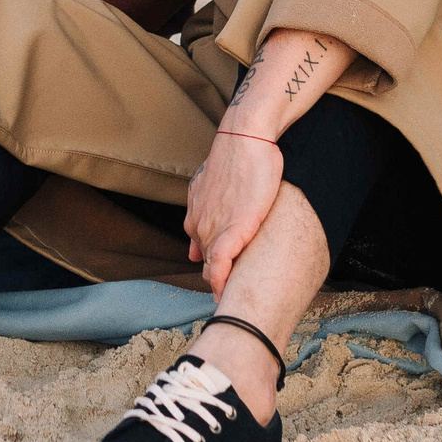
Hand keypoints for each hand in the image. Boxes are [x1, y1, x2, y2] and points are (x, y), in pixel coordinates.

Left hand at [184, 132, 286, 294]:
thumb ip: (202, 214)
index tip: (222, 286)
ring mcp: (213, 227)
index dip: (212, 271)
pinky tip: (226, 294)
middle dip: (217, 282)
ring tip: (233, 303)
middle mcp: (199, 225)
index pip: (202, 253)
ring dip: (221, 286)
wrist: (245, 138)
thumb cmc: (237, 158)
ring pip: (212, 268)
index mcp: (196, 217)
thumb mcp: (211, 187)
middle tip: (230, 300)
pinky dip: (222, 281)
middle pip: (206, 264)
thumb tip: (196, 245)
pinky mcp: (233, 228)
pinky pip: (221, 264)